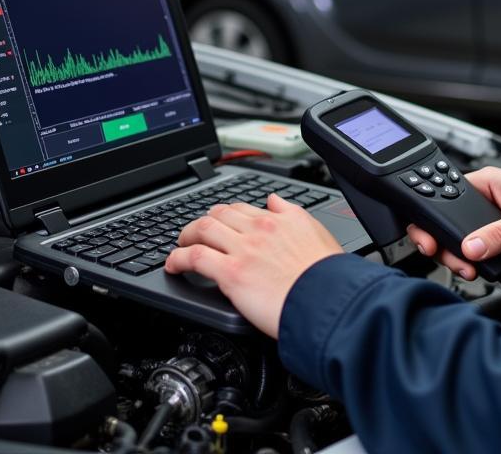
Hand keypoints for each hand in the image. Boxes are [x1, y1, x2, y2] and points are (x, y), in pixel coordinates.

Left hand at [165, 194, 343, 337]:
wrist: (327, 298)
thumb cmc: (327, 274)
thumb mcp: (316, 230)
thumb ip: (292, 213)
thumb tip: (275, 201)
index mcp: (279, 219)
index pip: (242, 209)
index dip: (226, 216)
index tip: (221, 223)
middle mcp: (258, 229)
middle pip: (219, 215)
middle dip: (203, 222)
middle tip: (195, 233)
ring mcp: (243, 249)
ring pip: (203, 230)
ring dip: (187, 236)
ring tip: (181, 246)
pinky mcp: (231, 273)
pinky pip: (195, 257)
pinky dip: (179, 258)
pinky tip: (174, 265)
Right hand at [406, 167, 500, 280]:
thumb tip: (472, 247)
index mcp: (481, 185)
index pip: (443, 198)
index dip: (432, 218)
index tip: (429, 238)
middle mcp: (479, 206)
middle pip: (445, 226)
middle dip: (442, 246)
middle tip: (451, 260)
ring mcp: (487, 228)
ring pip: (457, 246)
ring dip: (458, 260)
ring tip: (470, 270)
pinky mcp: (497, 247)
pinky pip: (476, 260)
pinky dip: (474, 269)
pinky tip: (479, 273)